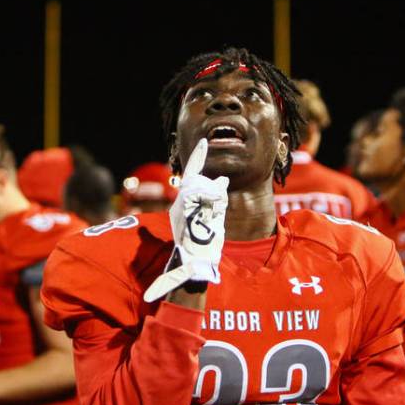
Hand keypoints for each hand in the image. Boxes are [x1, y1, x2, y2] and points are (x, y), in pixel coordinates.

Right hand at [144, 138, 228, 301]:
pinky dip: (212, 204)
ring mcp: (183, 206)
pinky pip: (205, 198)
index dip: (198, 157)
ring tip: (211, 220)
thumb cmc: (202, 244)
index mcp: (183, 205)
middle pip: (199, 182)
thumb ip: (214, 198)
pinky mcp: (186, 210)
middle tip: (213, 210)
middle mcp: (181, 203)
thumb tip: (223, 179)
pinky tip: (212, 215)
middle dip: (211, 193)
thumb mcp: (209, 219)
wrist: (195, 262)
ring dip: (214, 202)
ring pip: (204, 190)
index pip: (191, 174)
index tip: (204, 142)